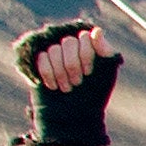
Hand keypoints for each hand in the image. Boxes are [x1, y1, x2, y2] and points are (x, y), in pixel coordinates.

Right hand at [12, 20, 117, 145]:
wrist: (74, 115)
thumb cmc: (94, 94)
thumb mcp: (106, 73)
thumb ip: (105, 51)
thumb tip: (96, 31)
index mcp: (89, 46)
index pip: (84, 37)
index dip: (86, 55)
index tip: (89, 73)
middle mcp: (71, 47)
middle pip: (68, 42)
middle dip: (72, 65)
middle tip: (77, 83)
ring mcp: (54, 54)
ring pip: (53, 50)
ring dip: (60, 72)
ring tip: (67, 88)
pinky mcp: (39, 63)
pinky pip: (40, 58)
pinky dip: (48, 73)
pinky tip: (53, 86)